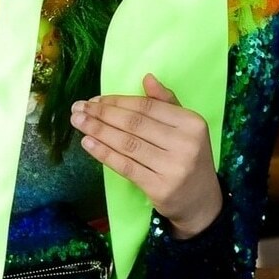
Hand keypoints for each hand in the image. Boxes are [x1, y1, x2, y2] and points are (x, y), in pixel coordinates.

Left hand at [71, 75, 222, 239]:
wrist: (200, 200)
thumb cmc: (188, 157)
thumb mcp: (186, 128)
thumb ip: (167, 103)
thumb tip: (147, 78)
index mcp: (193, 123)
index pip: (149, 107)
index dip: (119, 102)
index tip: (95, 99)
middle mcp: (185, 143)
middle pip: (135, 124)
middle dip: (103, 114)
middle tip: (78, 108)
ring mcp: (173, 166)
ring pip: (127, 144)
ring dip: (98, 131)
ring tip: (78, 122)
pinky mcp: (159, 187)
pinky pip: (125, 166)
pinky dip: (104, 153)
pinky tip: (88, 143)